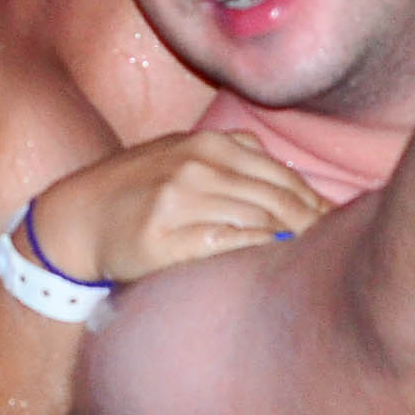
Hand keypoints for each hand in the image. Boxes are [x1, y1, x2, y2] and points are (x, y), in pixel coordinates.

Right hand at [27, 131, 327, 287]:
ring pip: (259, 222)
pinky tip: (275, 268)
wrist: (75, 219)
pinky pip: (227, 246)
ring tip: (316, 265)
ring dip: (294, 243)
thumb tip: (297, 184)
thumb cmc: (137, 192)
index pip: (283, 178)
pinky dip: (259, 255)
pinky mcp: (163, 237)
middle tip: (339, 253)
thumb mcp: (182, 155)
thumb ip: (234, 157)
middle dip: (315, 228)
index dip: (318, 206)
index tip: (340, 229)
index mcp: (209, 145)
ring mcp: (179, 201)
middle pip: (279, 200)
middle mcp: (197, 166)